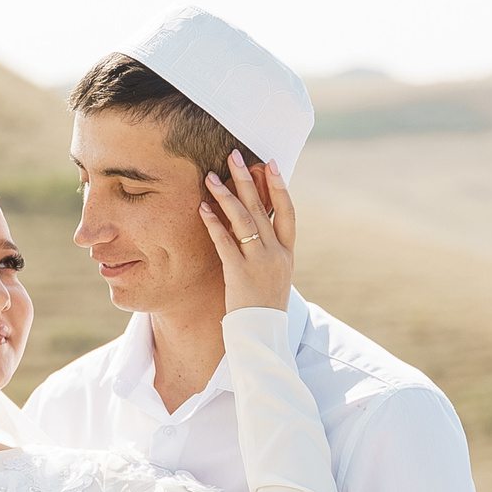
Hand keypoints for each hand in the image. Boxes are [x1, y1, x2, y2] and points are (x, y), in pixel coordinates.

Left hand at [198, 149, 295, 311]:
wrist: (262, 335)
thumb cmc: (265, 306)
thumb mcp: (275, 276)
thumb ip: (269, 252)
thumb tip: (257, 227)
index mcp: (288, 254)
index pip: (288, 213)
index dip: (280, 187)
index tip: (271, 163)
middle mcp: (277, 254)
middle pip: (262, 209)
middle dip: (248, 180)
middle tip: (234, 156)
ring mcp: (259, 263)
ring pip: (243, 221)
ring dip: (226, 196)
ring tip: (211, 176)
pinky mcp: (239, 273)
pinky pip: (225, 242)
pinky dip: (213, 223)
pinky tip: (203, 207)